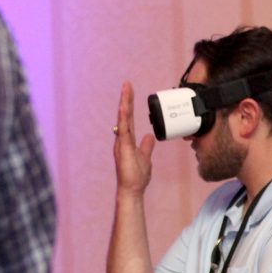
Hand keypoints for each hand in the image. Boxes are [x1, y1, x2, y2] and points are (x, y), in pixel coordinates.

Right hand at [114, 81, 155, 195]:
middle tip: (127, 83)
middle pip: (124, 115)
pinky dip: (123, 118)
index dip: (129, 104)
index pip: (129, 118)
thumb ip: (147, 146)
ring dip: (124, 104)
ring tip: (126, 89)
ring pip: (123, 119)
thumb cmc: (136, 176)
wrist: (132, 189)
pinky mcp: (123, 148)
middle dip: (126, 99)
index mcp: (127, 140)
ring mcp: (121, 143)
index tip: (130, 91)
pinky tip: (123, 108)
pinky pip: (123, 130)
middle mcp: (122, 139)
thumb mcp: (145, 157)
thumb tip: (150, 136)